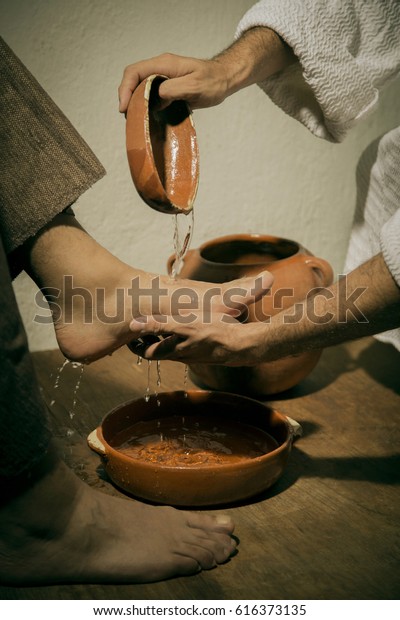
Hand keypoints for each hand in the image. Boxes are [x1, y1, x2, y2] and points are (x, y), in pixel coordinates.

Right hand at [118, 53, 230, 112]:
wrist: (224, 79)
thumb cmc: (212, 81)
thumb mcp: (195, 86)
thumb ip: (174, 89)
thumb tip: (157, 97)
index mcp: (164, 64)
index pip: (135, 72)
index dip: (126, 89)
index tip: (124, 107)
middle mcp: (160, 69)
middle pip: (134, 79)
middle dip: (127, 97)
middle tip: (128, 117)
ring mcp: (163, 78)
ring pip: (140, 87)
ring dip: (135, 103)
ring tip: (135, 119)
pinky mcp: (167, 87)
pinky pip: (150, 94)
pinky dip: (145, 105)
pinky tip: (147, 117)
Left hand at [128, 313, 266, 365]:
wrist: (241, 345)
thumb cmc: (212, 332)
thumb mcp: (183, 324)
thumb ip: (158, 324)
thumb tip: (133, 325)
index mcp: (172, 350)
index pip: (146, 352)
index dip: (135, 346)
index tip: (129, 337)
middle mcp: (181, 356)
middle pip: (158, 352)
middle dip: (147, 342)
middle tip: (140, 331)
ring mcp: (194, 354)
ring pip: (173, 349)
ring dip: (164, 340)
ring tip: (160, 326)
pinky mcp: (206, 351)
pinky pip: (187, 346)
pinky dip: (180, 339)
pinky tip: (187, 328)